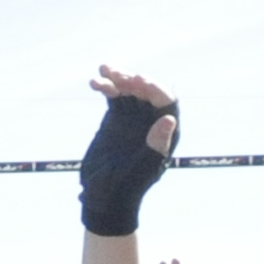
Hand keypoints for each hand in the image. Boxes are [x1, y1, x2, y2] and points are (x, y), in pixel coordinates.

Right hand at [81, 68, 178, 236]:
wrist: (105, 194)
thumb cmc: (128, 185)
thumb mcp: (143, 166)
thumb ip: (156, 144)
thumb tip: (169, 119)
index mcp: (165, 130)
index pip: (165, 102)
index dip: (154, 89)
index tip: (138, 81)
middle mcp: (151, 120)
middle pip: (146, 92)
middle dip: (132, 80)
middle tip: (118, 75)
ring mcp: (133, 117)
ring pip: (128, 90)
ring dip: (117, 78)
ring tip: (103, 69)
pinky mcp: (115, 117)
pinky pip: (113, 96)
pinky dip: (105, 87)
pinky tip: (94, 82)